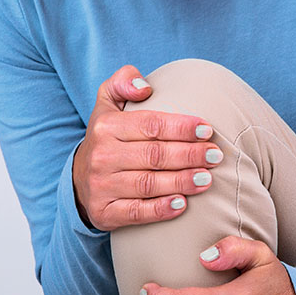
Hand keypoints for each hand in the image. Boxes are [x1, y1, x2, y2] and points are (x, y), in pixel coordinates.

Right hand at [73, 65, 221, 230]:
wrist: (80, 180)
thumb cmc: (108, 137)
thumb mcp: (108, 102)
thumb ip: (123, 82)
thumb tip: (145, 87)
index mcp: (106, 126)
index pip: (150, 125)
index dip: (181, 127)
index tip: (207, 130)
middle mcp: (102, 156)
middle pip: (154, 155)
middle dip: (189, 155)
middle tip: (215, 155)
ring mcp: (101, 186)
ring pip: (148, 184)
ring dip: (181, 182)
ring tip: (207, 179)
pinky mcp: (104, 212)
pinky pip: (136, 212)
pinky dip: (160, 210)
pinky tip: (182, 205)